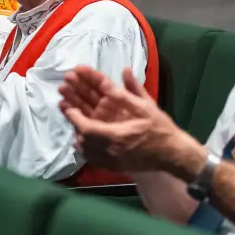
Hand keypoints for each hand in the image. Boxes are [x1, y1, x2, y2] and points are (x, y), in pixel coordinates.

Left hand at [59, 66, 182, 173]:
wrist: (172, 154)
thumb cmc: (160, 129)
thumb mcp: (147, 107)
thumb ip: (132, 89)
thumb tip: (124, 69)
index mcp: (116, 135)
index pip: (87, 126)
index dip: (73, 114)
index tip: (65, 101)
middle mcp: (109, 149)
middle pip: (82, 134)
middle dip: (72, 114)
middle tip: (62, 98)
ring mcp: (110, 159)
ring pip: (84, 146)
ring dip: (75, 128)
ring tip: (67, 110)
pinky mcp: (112, 164)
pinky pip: (91, 156)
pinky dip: (84, 143)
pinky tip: (78, 133)